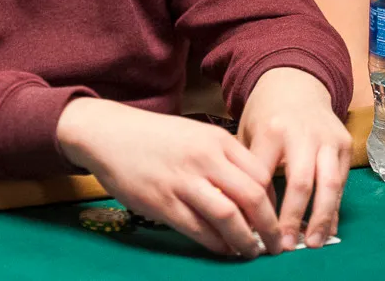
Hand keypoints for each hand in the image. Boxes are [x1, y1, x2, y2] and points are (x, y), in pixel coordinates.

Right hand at [56, 98, 281, 257]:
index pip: (261, 175)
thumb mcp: (195, 135)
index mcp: (216, 140)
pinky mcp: (162, 203)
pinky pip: (199, 231)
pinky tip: (223, 249)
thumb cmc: (154, 136)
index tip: (275, 217)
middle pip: (253, 198)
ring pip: (229, 218)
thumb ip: (222, 158)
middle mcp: (204, 159)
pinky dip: (218, 245)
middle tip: (276, 244)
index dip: (274, 203)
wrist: (108, 133)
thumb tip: (252, 193)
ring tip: (251, 252)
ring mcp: (182, 182)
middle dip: (269, 227)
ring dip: (246, 241)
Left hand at [237, 68, 351, 251]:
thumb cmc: (265, 117)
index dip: (259, 206)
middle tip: (285, 246)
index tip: (253, 231)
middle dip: (293, 217)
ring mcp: (327, 138)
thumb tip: (246, 213)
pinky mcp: (344, 144)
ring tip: (312, 244)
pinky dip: (334, 208)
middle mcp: (302, 133)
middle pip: (300, 182)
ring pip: (329, 184)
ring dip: (321, 218)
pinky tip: (326, 228)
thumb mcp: (247, 134)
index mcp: (271, 130)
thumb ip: (248, 169)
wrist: (295, 85)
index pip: (264, 175)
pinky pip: (342, 181)